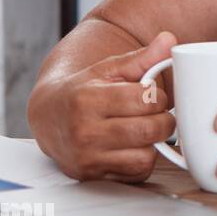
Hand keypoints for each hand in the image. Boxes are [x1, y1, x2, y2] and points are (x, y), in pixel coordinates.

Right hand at [27, 32, 178, 181]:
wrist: (47, 118)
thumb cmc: (82, 91)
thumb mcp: (108, 70)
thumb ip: (142, 58)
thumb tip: (169, 39)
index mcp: (88, 100)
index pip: (147, 100)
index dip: (157, 97)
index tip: (151, 96)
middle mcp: (85, 132)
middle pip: (151, 129)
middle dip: (162, 120)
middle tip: (153, 114)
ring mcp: (87, 158)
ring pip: (146, 156)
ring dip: (152, 143)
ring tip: (141, 129)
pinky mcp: (93, 176)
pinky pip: (137, 172)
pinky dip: (141, 160)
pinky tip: (131, 146)